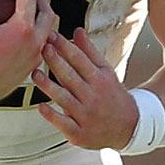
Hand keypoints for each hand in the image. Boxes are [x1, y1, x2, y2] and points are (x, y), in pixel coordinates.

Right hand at [0, 0, 54, 106]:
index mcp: (22, 29)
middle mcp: (34, 41)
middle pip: (47, 10)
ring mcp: (36, 54)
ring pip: (49, 28)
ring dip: (40, 15)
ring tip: (27, 9)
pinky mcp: (33, 65)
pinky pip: (43, 43)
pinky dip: (38, 32)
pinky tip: (24, 31)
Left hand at [33, 29, 138, 148]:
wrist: (130, 128)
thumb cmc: (112, 96)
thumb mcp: (106, 72)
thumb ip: (90, 52)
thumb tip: (77, 31)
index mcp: (100, 79)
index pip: (80, 60)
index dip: (64, 46)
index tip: (52, 36)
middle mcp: (93, 97)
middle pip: (71, 76)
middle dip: (56, 61)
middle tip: (42, 48)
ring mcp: (85, 116)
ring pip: (64, 99)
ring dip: (48, 86)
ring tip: (35, 74)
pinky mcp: (79, 133)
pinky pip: (63, 123)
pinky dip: (52, 115)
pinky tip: (41, 106)